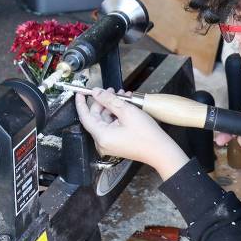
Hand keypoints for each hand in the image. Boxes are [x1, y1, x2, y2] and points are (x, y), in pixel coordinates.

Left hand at [75, 88, 189, 179]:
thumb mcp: (127, 111)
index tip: (79, 93)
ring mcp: (109, 143)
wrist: (160, 151)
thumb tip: (97, 92)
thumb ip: (109, 100)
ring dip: (112, 106)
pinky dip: (116, 115)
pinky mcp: (116, 143)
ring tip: (122, 96)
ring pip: (105, 119)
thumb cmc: (147, 136)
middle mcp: (102, 142)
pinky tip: (124, 106)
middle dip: (103, 101)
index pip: (85, 116)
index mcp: (102, 136)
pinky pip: (111, 125)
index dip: (81, 102)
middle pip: (96, 116)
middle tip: (110, 90)